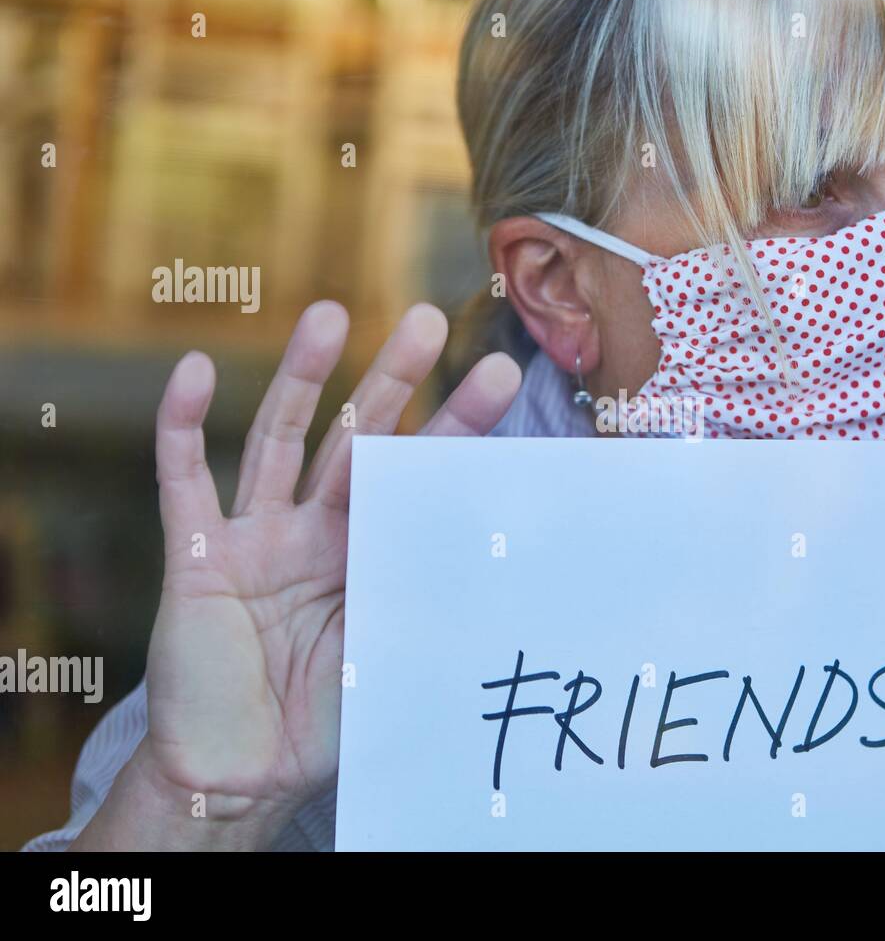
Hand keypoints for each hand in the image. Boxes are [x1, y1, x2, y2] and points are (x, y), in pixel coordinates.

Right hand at [74, 302, 519, 848]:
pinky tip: (194, 368)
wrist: (240, 772)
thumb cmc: (322, 721)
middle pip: (357, 439)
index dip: (456, 430)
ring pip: (278, 439)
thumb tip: (500, 561)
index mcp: (371, 555)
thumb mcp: (389, 656)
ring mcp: (254, 537)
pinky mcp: (195, 554)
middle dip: (392, 381)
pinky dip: (183, 424)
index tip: (500, 378)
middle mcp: (315, 532)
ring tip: (332, 313)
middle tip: (429, 319)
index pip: (418, 479)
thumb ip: (425, 602)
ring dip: (300, 376)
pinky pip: (183, 480)